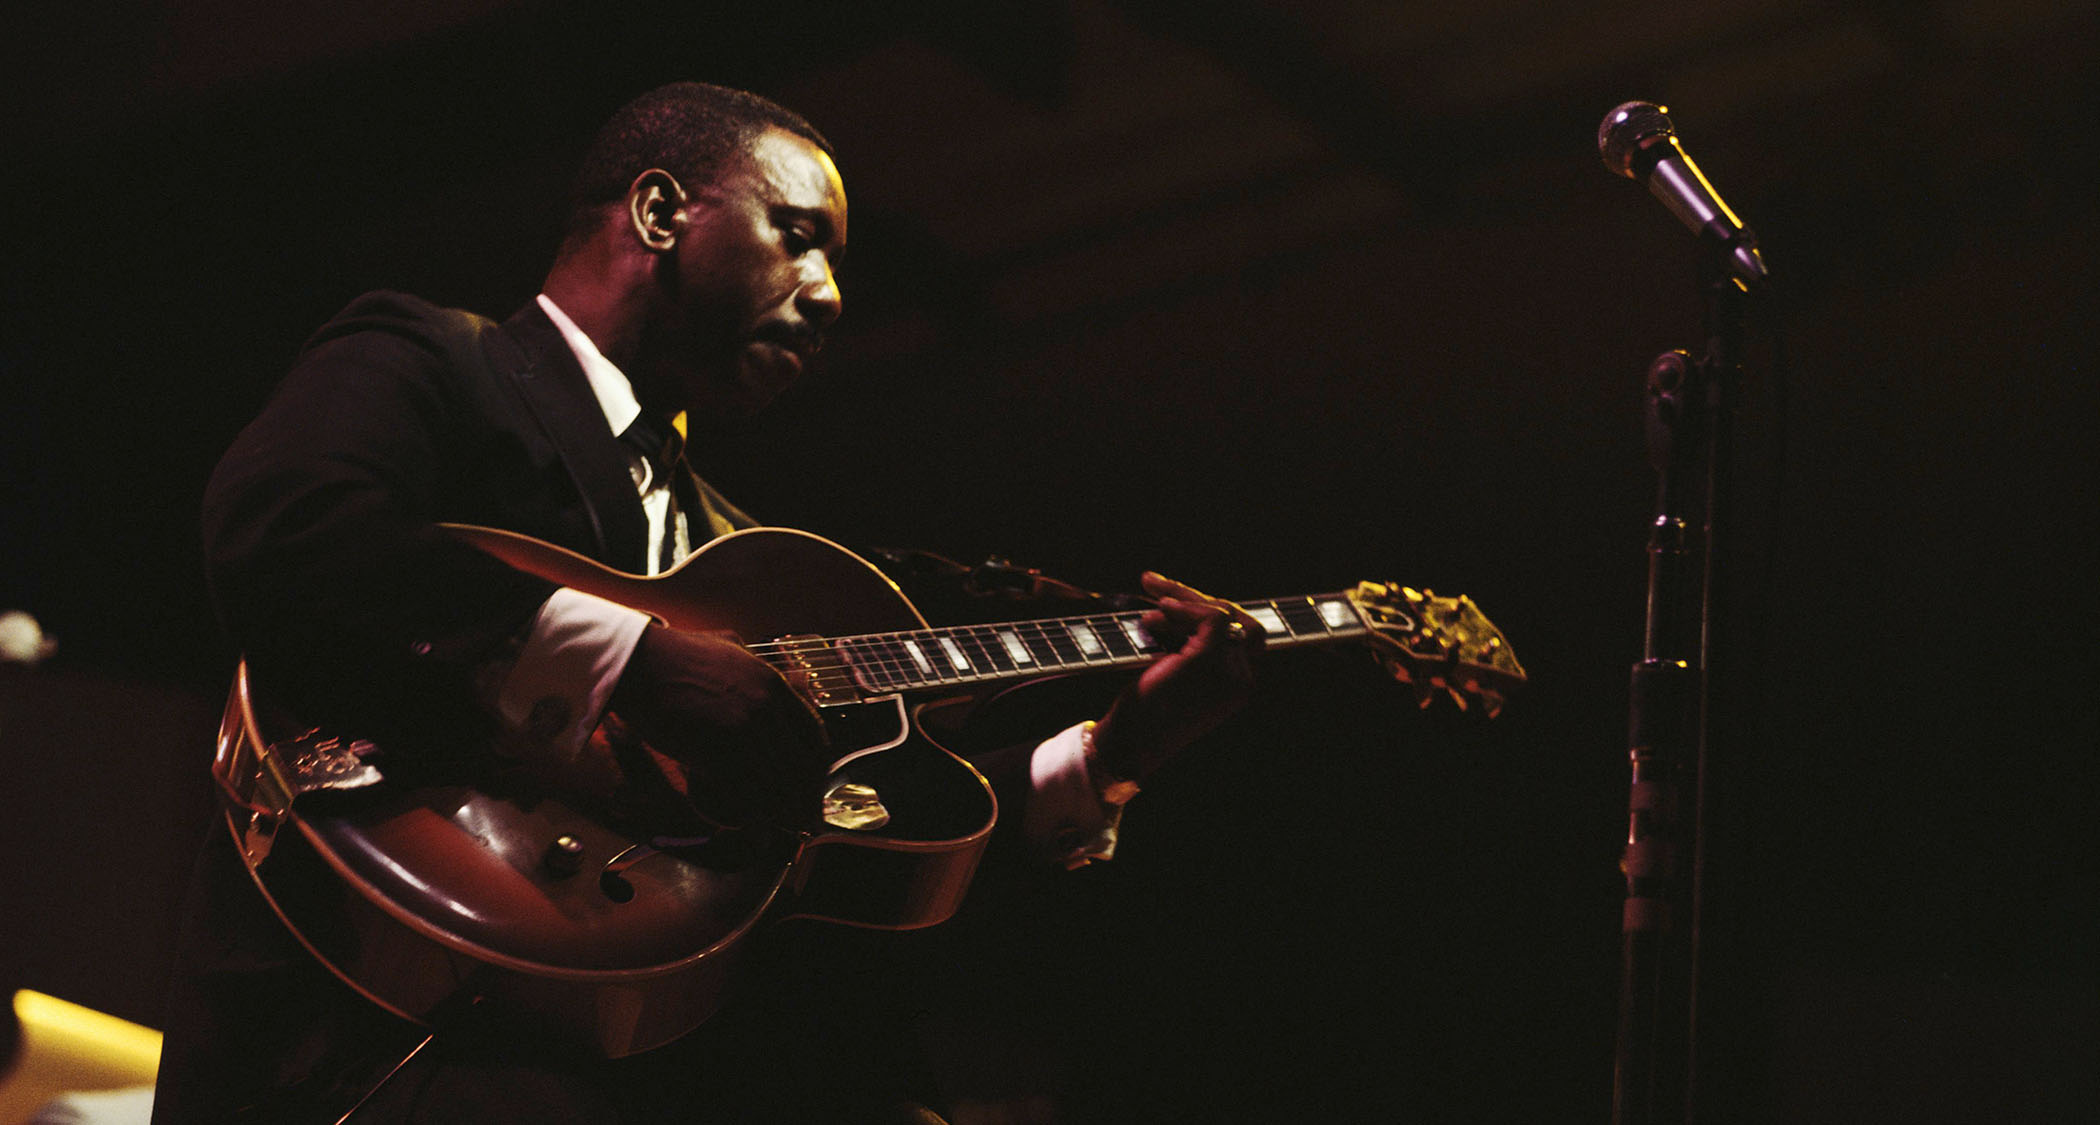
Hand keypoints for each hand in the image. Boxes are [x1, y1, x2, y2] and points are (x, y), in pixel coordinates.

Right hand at [607, 623, 830, 828]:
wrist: (640, 663)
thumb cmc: (678, 656)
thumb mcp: (732, 649)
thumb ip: (757, 669)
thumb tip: (777, 677)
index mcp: (773, 684)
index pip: (814, 734)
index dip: (817, 766)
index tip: (813, 783)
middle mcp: (764, 708)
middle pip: (800, 765)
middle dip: (805, 796)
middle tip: (806, 817)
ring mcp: (741, 730)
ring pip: (775, 783)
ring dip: (783, 811)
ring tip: (787, 828)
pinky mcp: (714, 751)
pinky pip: (745, 792)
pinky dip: (754, 816)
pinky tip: (757, 829)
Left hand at [1086, 572, 1262, 789]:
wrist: (1129, 745)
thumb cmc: (1143, 714)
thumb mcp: (1172, 676)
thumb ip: (1185, 647)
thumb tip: (1175, 604)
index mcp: (1237, 686)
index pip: (1238, 633)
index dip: (1205, 612)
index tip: (1168, 601)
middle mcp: (1243, 681)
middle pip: (1235, 619)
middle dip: (1195, 598)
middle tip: (1153, 585)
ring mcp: (1231, 673)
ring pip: (1224, 613)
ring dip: (1184, 598)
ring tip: (1149, 609)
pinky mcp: (1210, 663)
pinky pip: (1212, 617)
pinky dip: (1184, 606)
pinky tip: (1157, 613)